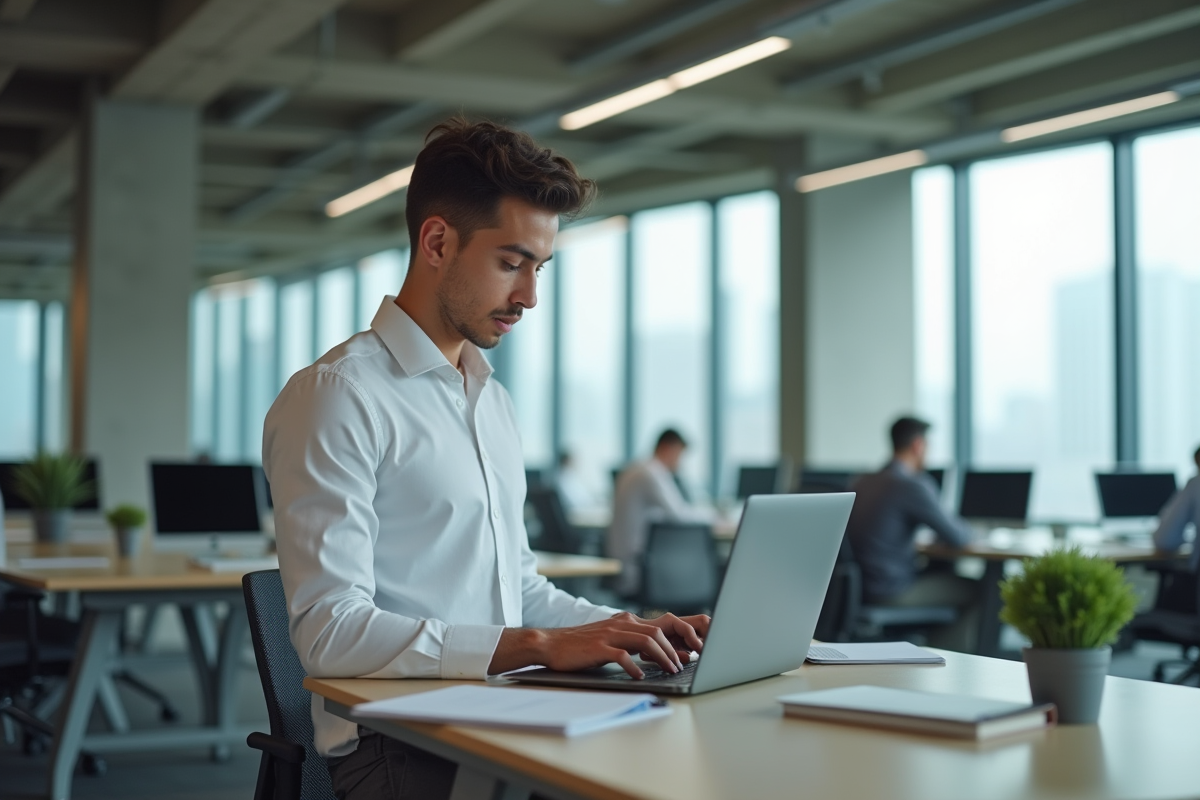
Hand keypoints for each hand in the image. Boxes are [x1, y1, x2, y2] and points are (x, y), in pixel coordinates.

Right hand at [488, 613, 698, 677]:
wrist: (550, 644)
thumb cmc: (581, 646)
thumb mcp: (609, 639)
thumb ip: (630, 642)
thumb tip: (655, 655)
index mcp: (625, 621)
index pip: (660, 624)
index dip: (679, 636)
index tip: (690, 652)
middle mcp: (621, 623)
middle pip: (658, 632)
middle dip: (676, 649)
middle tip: (684, 665)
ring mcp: (610, 634)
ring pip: (646, 640)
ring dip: (662, 657)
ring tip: (670, 670)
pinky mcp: (599, 646)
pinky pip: (623, 655)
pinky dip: (635, 666)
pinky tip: (640, 676)